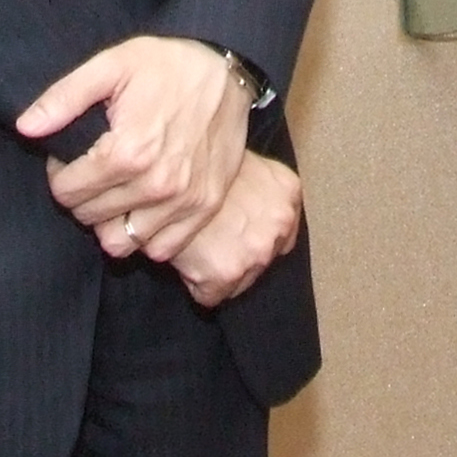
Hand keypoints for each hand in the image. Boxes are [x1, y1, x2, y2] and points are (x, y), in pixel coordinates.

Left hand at [19, 35, 248, 258]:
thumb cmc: (166, 64)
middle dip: (82, 195)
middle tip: (93, 169)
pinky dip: (145, 234)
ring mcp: (185, 201)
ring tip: (116, 189)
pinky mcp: (205, 208)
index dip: (60, 173)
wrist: (227, 69)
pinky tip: (143, 204)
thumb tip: (25, 127)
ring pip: (120, 242)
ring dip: (110, 220)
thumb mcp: (112, 65)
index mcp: (129, 151)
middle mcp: (157, 185)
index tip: (73, 155)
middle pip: (89, 217)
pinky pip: (159, 249)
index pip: (67, 191)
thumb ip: (64, 98)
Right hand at [172, 153, 301, 309]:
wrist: (169, 173)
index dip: (254, 234)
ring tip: (197, 243)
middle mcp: (280, 223)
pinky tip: (186, 256)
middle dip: (238, 254)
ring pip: (239, 282)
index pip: (284, 233)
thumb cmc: (196, 163)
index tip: (237, 232)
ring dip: (218, 269)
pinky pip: (210, 295)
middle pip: (263, 260)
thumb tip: (247, 211)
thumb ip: (256, 188)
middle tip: (212, 235)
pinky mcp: (228, 272)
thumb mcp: (238, 160)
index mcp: (288, 192)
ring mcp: (258, 250)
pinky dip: (195, 283)